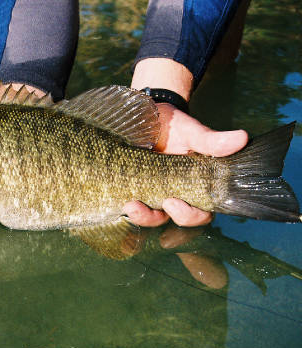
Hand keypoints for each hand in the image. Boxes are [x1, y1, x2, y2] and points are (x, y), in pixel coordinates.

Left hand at [122, 103, 247, 226]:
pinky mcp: (131, 189)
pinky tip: (120, 202)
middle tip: (163, 203)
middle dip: (167, 217)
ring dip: (142, 216)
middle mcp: (175, 195)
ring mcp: (152, 194)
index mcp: (195, 186)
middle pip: (175, 219)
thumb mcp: (190, 131)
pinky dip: (126, 207)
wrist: (145, 114)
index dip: (191, 215)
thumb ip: (210, 140)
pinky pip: (131, 206)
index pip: (200, 212)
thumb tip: (241, 138)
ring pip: (151, 216)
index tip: (175, 203)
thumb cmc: (172, 125)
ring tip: (131, 205)